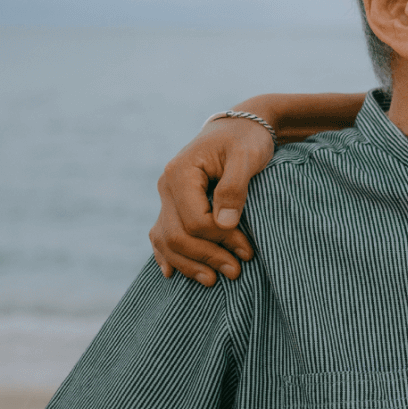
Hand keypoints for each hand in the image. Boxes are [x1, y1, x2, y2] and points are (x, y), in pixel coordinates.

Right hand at [150, 116, 274, 285]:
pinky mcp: (172, 205)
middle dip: (206, 257)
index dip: (219, 239)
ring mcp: (166, 197)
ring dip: (188, 264)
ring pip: (165, 240)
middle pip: (177, 234)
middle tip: (236, 271)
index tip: (247, 250)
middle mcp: (167, 186)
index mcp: (181, 172)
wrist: (239, 128)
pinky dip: (166, 255)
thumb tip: (224, 223)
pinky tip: (172, 273)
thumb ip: (234, 187)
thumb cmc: (246, 140)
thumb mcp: (247, 157)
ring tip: (214, 280)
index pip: (194, 220)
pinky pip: (161, 235)